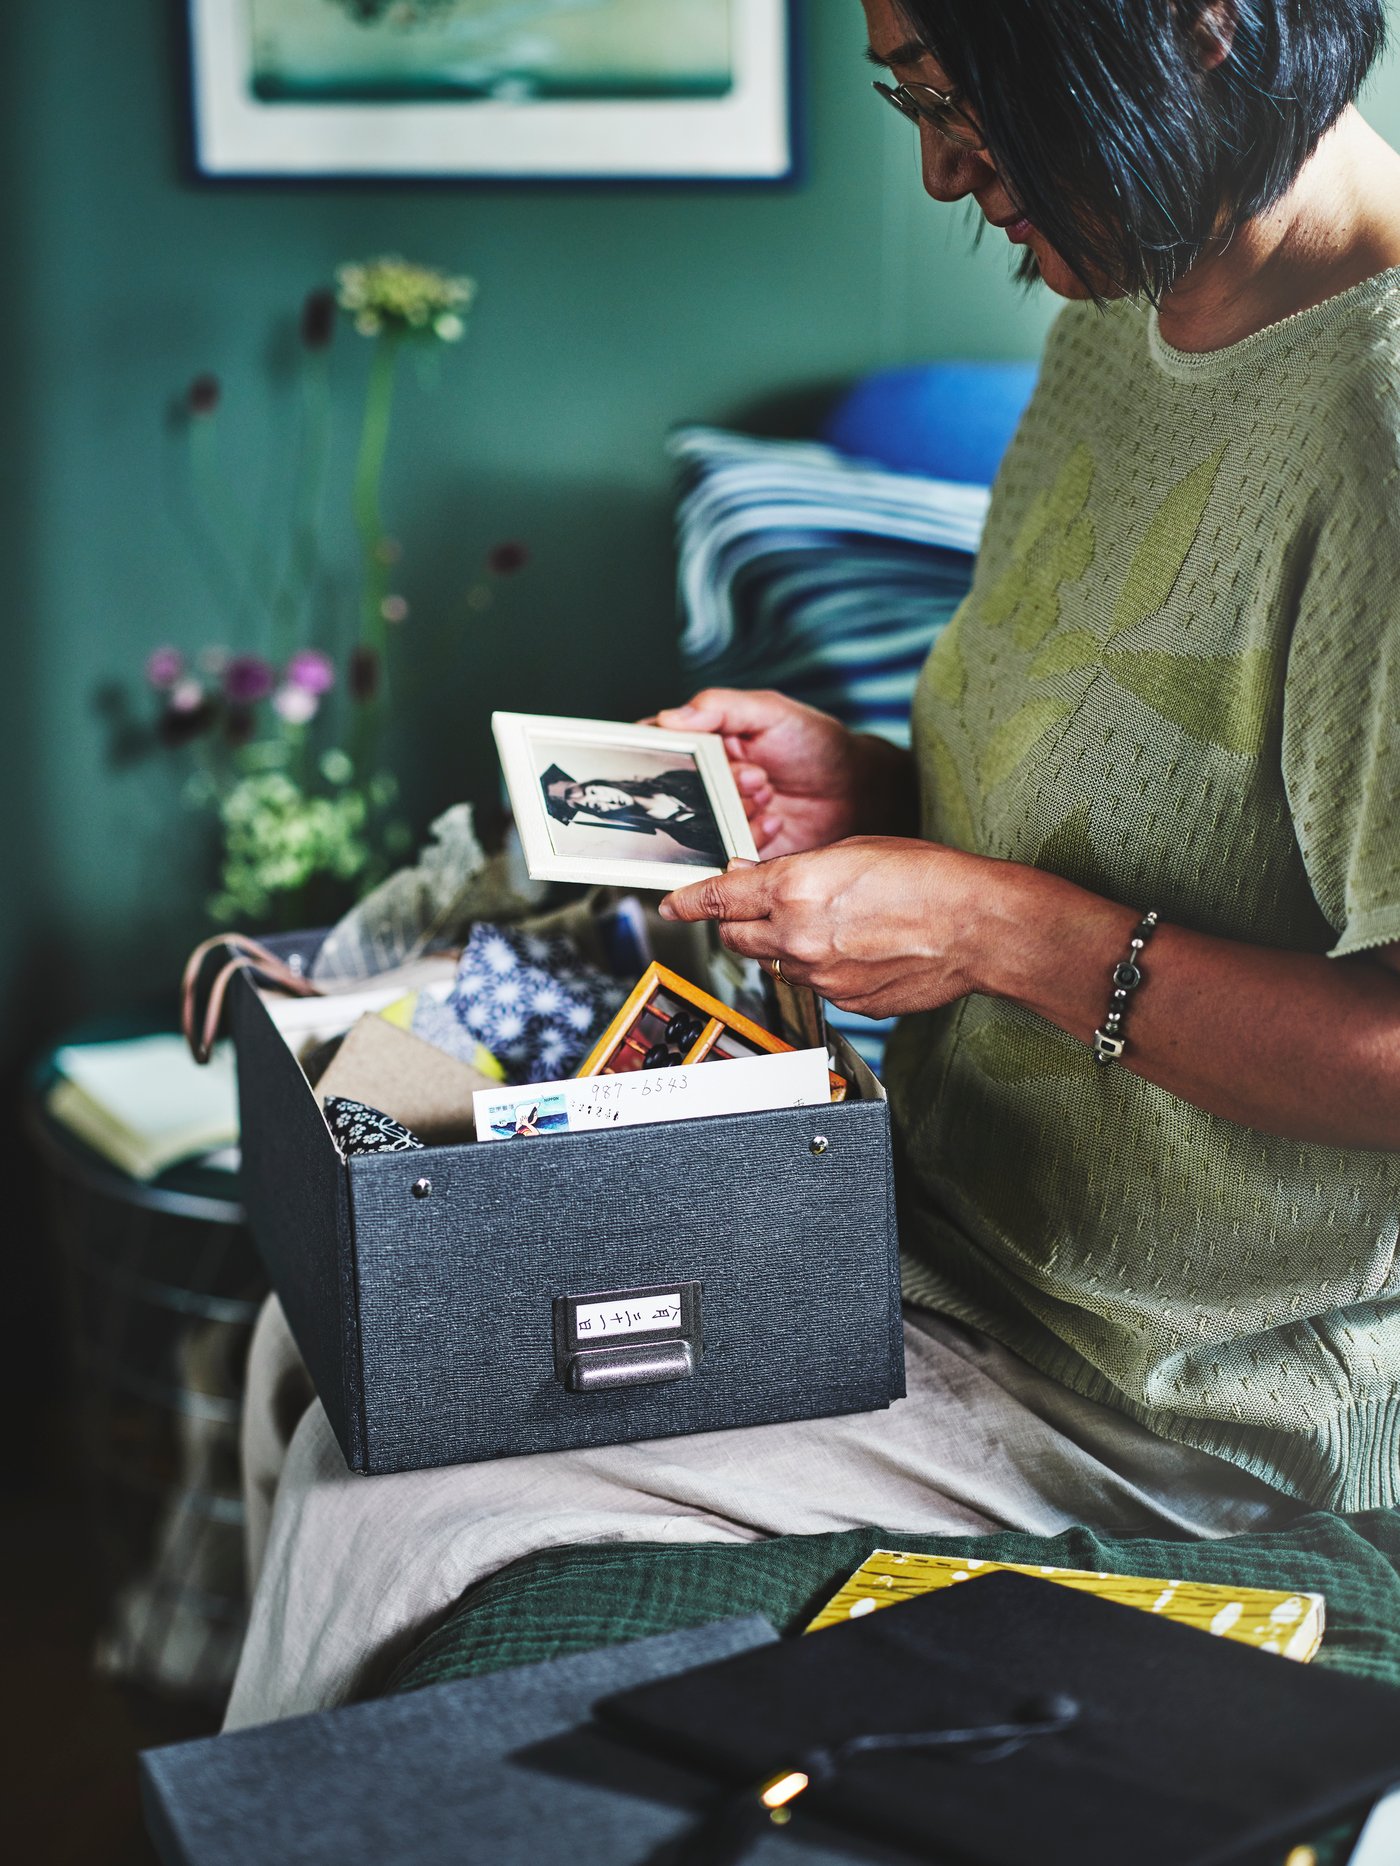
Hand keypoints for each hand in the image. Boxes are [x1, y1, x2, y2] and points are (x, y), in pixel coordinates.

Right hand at [650, 689, 915, 856]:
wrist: (857, 792)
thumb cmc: (816, 744)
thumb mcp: (770, 711)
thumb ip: (720, 707)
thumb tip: (669, 716)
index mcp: (707, 742)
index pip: (662, 747)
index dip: (662, 754)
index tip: (678, 758)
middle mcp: (707, 781)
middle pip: (678, 791)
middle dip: (717, 785)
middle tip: (755, 776)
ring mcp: (722, 815)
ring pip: (699, 823)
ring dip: (734, 810)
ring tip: (768, 793)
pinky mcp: (738, 847)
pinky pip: (722, 852)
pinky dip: (749, 836)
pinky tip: (774, 820)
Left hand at [660, 837, 999, 1018]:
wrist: (976, 926)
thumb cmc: (928, 879)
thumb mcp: (851, 850)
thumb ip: (793, 868)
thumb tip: (756, 876)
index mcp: (795, 889)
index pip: (719, 899)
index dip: (690, 901)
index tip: (674, 904)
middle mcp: (798, 937)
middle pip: (735, 938)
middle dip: (736, 923)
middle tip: (752, 910)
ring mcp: (820, 976)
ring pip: (776, 964)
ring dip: (783, 946)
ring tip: (827, 925)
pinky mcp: (846, 1002)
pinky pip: (816, 986)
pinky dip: (822, 968)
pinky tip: (856, 950)